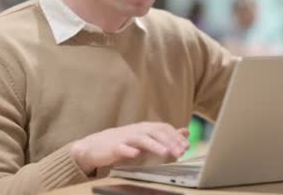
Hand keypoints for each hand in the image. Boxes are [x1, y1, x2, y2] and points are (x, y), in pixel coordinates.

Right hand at [70, 122, 189, 175]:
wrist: (96, 146)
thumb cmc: (124, 142)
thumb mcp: (147, 138)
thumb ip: (166, 136)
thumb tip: (186, 132)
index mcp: (146, 128)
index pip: (164, 128)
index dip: (176, 137)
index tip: (187, 147)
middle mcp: (137, 130)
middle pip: (155, 132)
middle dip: (169, 142)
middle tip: (181, 152)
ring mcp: (125, 138)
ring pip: (141, 139)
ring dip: (154, 145)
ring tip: (165, 152)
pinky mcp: (114, 147)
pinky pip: (122, 148)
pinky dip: (129, 150)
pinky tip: (136, 154)